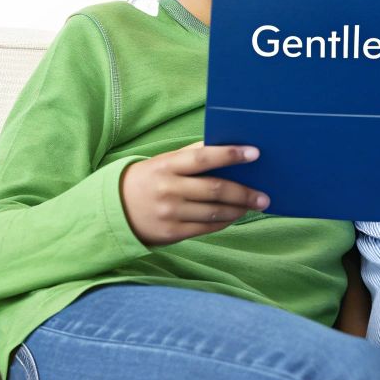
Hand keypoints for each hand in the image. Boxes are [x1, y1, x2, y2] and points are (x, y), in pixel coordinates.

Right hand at [120, 143, 271, 245]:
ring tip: (254, 206)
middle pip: (215, 190)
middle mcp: (168, 189)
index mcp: (167, 165)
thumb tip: (228, 146)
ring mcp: (170, 213)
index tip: (255, 153)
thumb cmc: (149, 179)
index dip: (230, 155)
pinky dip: (225, 222)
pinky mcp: (172, 233)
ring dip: (238, 209)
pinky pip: (206, 228)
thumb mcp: (164, 162)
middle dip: (244, 193)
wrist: (115, 210)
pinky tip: (235, 216)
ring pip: (214, 212)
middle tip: (264, 196)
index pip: (203, 157)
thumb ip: (193, 155)